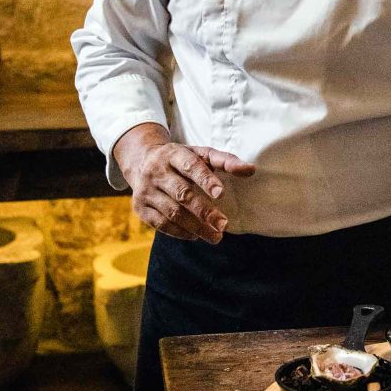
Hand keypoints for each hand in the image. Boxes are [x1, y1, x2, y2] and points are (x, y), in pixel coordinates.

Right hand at [113, 122, 254, 243]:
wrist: (142, 161)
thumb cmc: (182, 159)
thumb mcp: (201, 154)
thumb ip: (226, 161)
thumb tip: (251, 170)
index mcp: (173, 154)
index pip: (190, 166)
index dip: (206, 179)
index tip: (221, 194)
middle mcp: (156, 171)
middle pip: (182, 193)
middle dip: (204, 211)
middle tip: (224, 225)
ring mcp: (146, 190)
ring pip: (172, 212)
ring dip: (195, 227)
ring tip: (216, 236)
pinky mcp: (140, 207)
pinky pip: (161, 224)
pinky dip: (180, 232)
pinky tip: (195, 235)